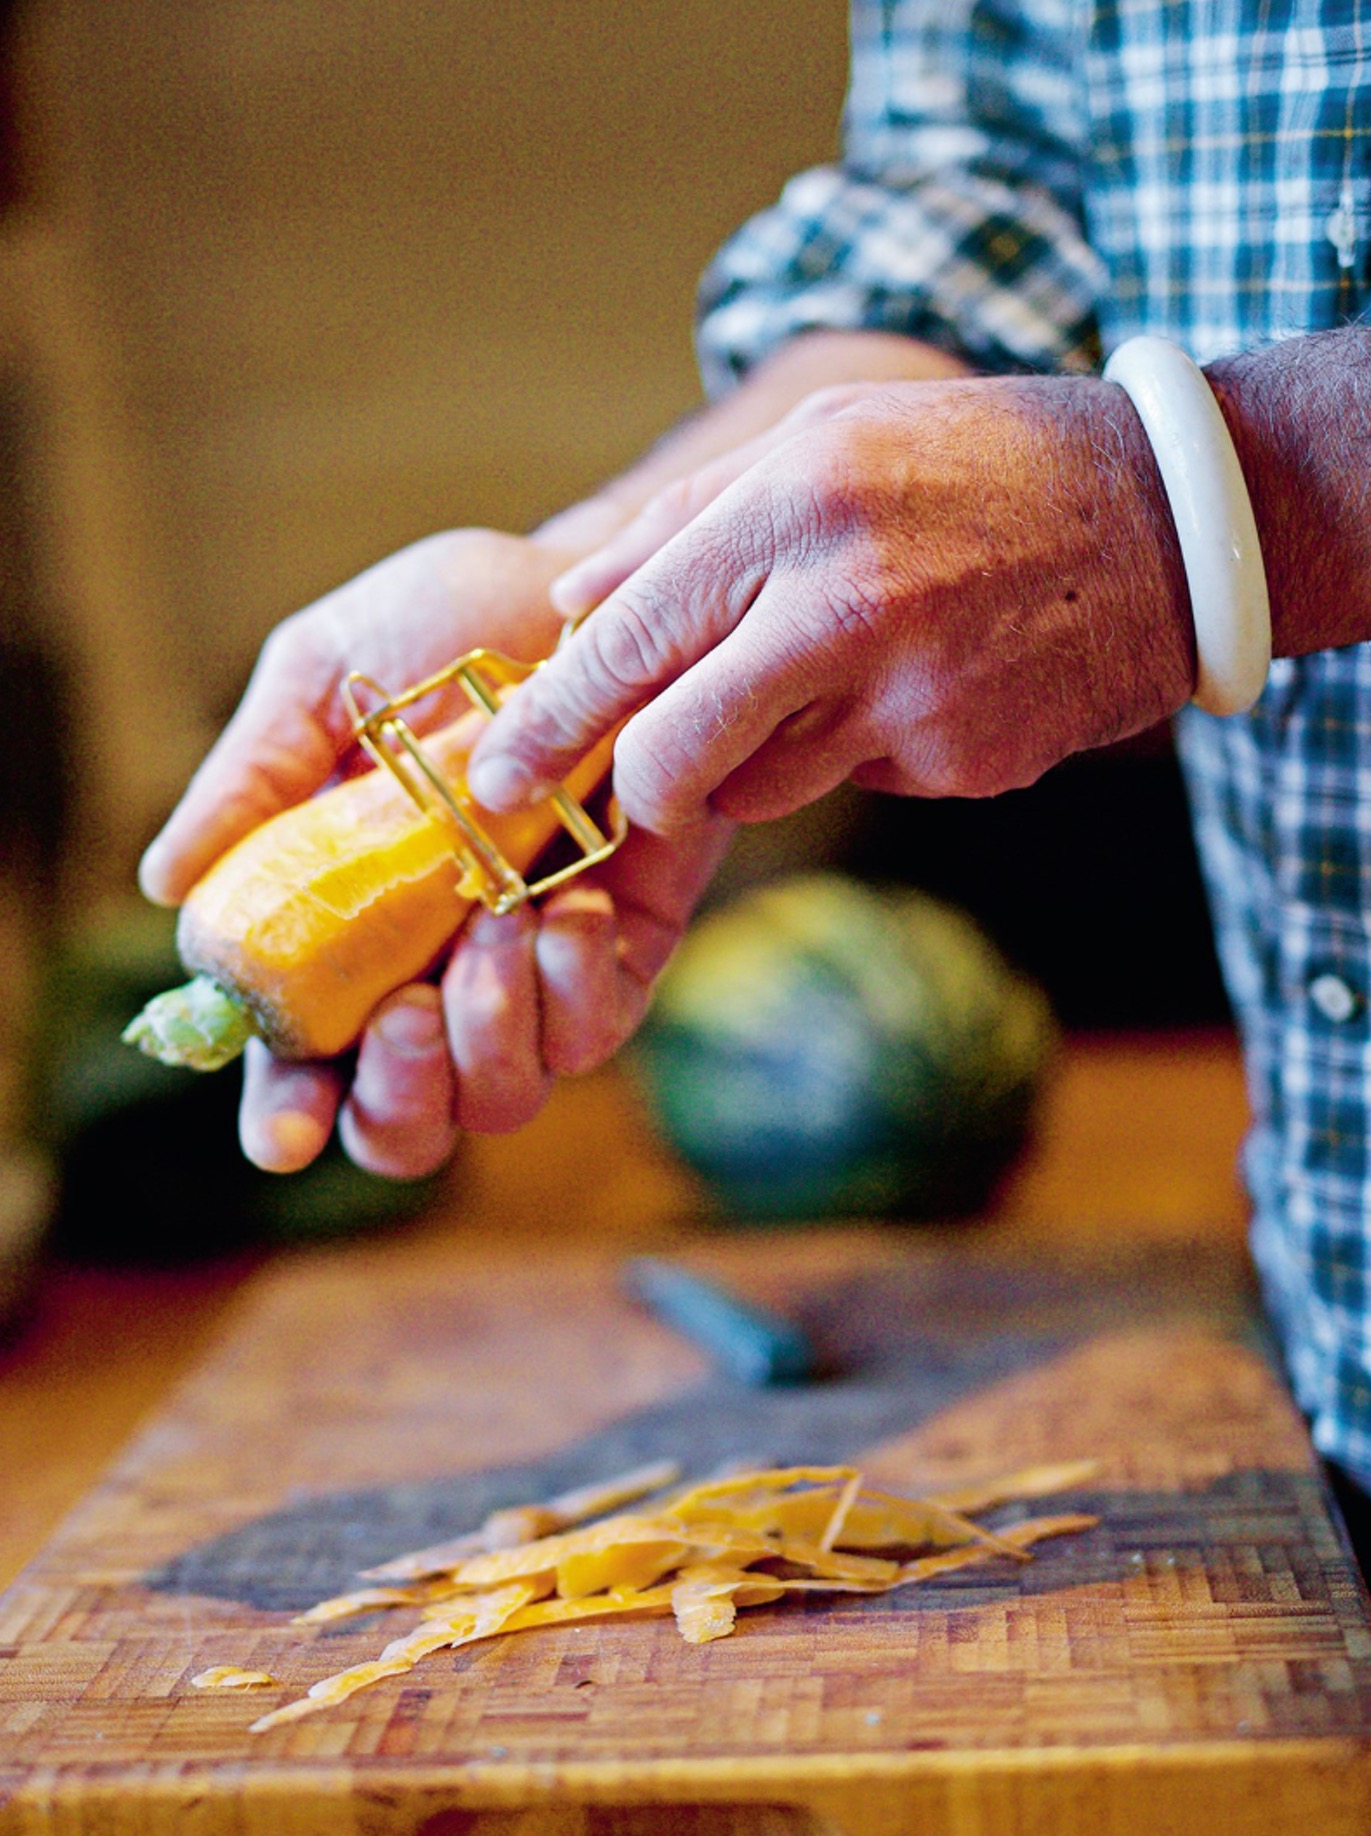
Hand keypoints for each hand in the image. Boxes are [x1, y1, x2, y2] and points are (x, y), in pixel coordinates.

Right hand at [139, 527, 728, 1177]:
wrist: (593, 586)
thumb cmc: (451, 623)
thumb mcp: (329, 679)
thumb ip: (253, 780)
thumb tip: (166, 885)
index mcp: (336, 928)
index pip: (299, 1064)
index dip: (286, 1114)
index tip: (285, 1133)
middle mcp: (432, 969)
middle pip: (407, 1123)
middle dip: (399, 1105)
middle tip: (405, 1017)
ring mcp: (529, 968)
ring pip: (507, 1096)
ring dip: (492, 1033)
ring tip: (496, 921)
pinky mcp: (623, 944)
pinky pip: (598, 1025)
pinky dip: (575, 988)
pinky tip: (565, 907)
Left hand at [466, 373, 1194, 831]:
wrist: (1170, 525)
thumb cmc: (985, 464)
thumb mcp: (833, 437)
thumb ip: (690, 517)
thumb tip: (568, 602)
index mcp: (796, 508)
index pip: (629, 639)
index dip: (547, 721)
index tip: (495, 775)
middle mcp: (847, 608)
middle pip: (672, 752)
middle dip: (629, 789)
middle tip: (617, 797)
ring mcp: (913, 699)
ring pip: (759, 785)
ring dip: (754, 759)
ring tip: (829, 681)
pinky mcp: (966, 762)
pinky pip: (861, 780)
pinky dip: (865, 749)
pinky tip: (930, 681)